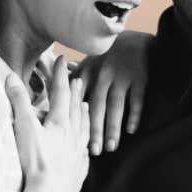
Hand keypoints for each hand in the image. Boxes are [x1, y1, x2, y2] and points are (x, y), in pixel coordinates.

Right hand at [5, 56, 88, 191]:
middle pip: (75, 108)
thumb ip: (18, 102)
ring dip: (84, 114)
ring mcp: (77, 152)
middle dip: (75, 92)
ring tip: (86, 106)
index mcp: (59, 122)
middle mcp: (72, 134)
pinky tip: (85, 145)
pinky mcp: (77, 169)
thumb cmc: (37, 161)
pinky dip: (85, 142)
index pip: (61, 92)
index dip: (60, 75)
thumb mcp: (24, 128)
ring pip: (83, 128)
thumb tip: (11, 77)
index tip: (62, 59)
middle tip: (79, 79)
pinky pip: (84, 151)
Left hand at [74, 30, 152, 155]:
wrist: (135, 40)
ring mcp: (122, 76)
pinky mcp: (140, 78)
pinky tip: (130, 130)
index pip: (78, 99)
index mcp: (87, 72)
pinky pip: (137, 99)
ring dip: (112, 127)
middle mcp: (103, 75)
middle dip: (94, 130)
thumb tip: (52, 91)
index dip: (74, 119)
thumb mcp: (89, 63)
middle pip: (96, 106)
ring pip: (116, 106)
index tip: (70, 138)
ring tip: (111, 147)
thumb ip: (73, 79)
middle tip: (93, 151)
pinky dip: (134, 115)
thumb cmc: (107, 58)